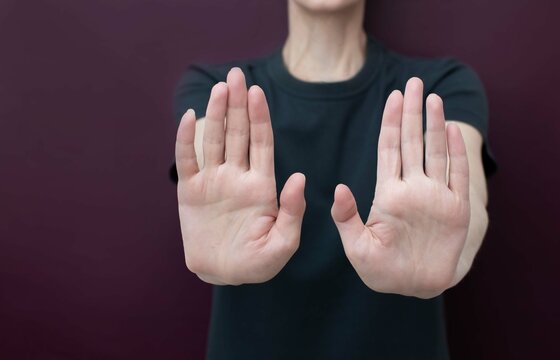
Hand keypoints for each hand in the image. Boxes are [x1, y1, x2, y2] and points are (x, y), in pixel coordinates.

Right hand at [175, 68, 305, 284]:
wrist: (223, 273)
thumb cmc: (256, 263)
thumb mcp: (282, 244)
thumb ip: (293, 212)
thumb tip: (299, 177)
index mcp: (261, 185)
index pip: (261, 143)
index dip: (259, 118)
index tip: (258, 93)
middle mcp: (237, 176)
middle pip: (237, 133)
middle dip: (237, 105)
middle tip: (237, 75)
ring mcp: (213, 182)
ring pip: (214, 140)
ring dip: (216, 114)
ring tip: (219, 89)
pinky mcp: (190, 192)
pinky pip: (187, 160)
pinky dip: (186, 139)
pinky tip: (190, 117)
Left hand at [331, 78, 469, 298]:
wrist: (413, 286)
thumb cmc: (381, 270)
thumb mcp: (357, 246)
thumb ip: (347, 218)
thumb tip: (338, 188)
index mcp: (387, 193)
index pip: (389, 149)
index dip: (391, 122)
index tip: (393, 97)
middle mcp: (412, 188)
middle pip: (412, 142)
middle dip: (412, 112)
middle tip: (413, 82)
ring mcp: (435, 196)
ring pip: (435, 152)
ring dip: (435, 125)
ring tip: (433, 98)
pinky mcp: (456, 210)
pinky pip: (458, 176)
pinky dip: (457, 153)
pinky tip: (453, 129)